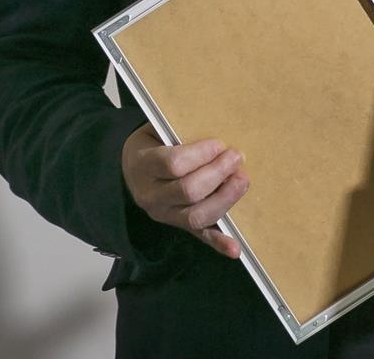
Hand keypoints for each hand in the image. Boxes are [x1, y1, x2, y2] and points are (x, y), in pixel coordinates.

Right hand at [121, 125, 247, 257]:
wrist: (131, 169)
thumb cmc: (152, 142)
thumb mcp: (156, 128)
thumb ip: (179, 128)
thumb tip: (215, 125)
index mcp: (143, 166)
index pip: (173, 164)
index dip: (201, 154)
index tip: (219, 143)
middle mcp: (151, 196)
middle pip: (189, 191)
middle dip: (218, 173)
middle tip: (236, 157)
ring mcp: (165, 215)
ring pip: (197, 216)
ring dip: (225, 198)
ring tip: (242, 180)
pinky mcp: (179, 227)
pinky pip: (200, 236)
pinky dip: (219, 243)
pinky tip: (236, 249)